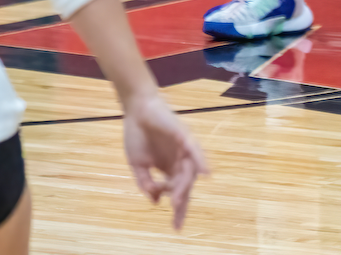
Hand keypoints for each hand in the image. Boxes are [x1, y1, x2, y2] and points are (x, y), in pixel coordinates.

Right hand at [122, 94, 207, 230]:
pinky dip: (200, 161)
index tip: (175, 228)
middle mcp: (180, 160)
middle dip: (182, 202)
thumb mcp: (137, 166)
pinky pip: (194, 150)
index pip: (177, 192)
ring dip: (185, 187)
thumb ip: (146, 183)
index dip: (178, 209)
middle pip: (186, 185)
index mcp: (170, 168)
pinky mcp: (184, 136)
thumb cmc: (137, 135)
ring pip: (189, 172)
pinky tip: (204, 173)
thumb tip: (156, 200)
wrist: (135, 111)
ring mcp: (184, 149)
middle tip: (176, 217)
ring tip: (178, 202)